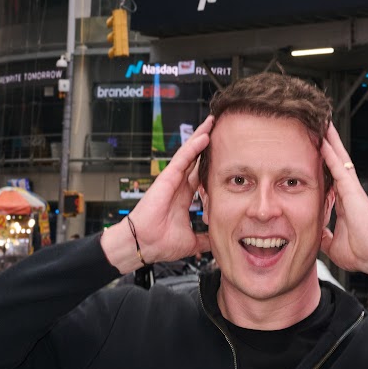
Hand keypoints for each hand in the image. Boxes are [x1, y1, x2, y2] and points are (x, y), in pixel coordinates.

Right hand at [100, 116, 212, 273]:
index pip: (200, 175)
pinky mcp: (167, 177)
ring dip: (201, 137)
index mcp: (183, 197)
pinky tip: (204, 136)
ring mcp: (172, 179)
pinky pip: (182, 158)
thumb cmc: (159, 243)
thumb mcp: (191, 241)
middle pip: (195, 158)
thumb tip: (217, 241)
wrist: (143, 245)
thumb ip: (204, 239)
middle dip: (206, 144)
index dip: (210, 164)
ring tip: (212, 122)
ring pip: (189, 153)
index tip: (224, 155)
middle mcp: (178, 185)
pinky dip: (193, 146)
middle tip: (219, 129)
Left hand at [319, 122, 367, 282]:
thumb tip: (315, 235)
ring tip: (322, 123)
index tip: (315, 150)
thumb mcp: (333, 244)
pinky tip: (323, 140)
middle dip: (328, 144)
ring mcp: (351, 188)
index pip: (330, 176)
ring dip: (330, 141)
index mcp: (343, 202)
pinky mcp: (352, 189)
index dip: (323, 162)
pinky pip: (338, 166)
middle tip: (319, 126)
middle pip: (335, 161)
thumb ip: (324, 235)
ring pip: (338, 158)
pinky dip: (330, 152)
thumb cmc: (360, 251)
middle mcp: (348, 191)